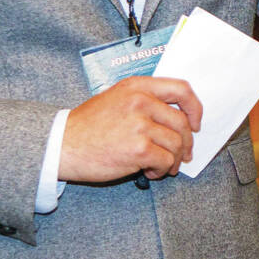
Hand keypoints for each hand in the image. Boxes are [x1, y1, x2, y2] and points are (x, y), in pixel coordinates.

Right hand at [59, 75, 202, 182]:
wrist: (62, 145)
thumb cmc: (87, 126)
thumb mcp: (115, 98)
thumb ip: (143, 100)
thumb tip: (176, 116)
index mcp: (137, 86)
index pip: (181, 89)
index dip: (195, 108)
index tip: (196, 123)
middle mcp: (141, 101)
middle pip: (182, 122)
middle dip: (186, 142)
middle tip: (182, 155)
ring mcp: (140, 125)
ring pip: (176, 144)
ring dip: (172, 160)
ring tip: (160, 166)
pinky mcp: (139, 149)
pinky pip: (166, 160)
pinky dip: (162, 170)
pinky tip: (149, 172)